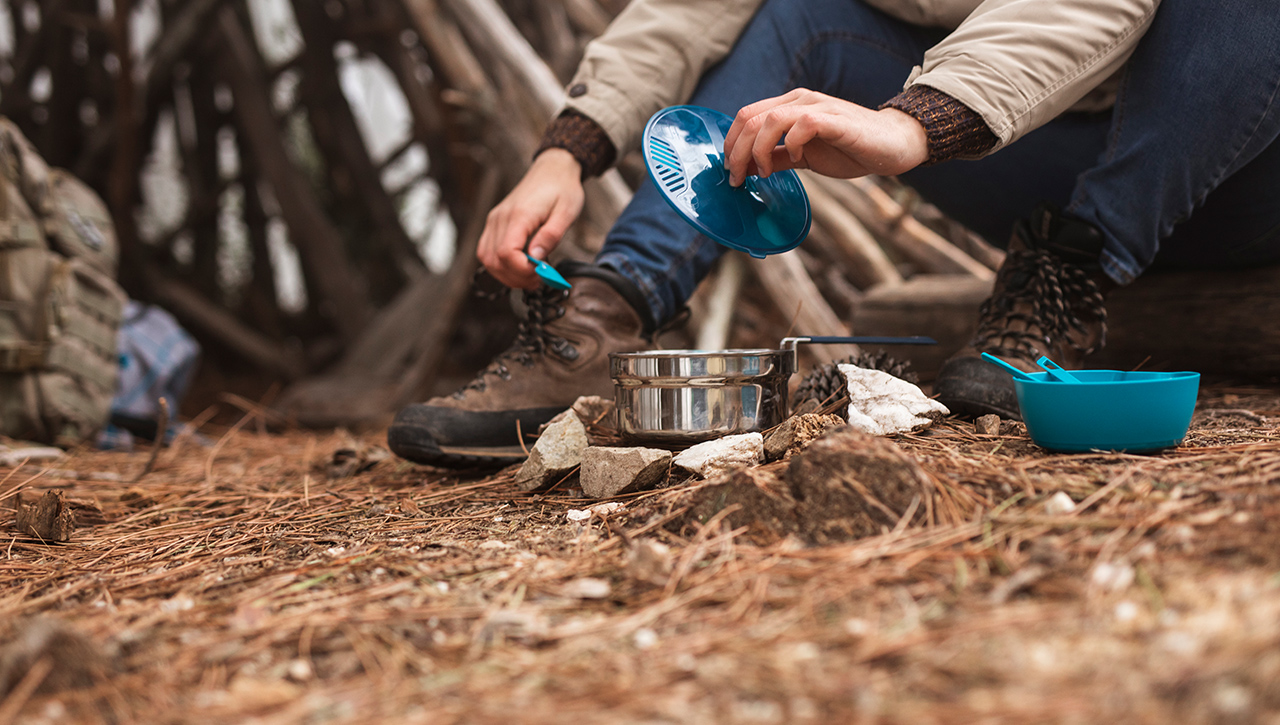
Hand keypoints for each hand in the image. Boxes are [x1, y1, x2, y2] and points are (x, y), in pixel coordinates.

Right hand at [476, 149, 584, 288]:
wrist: (552, 170)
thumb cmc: (563, 190)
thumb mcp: (567, 213)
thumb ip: (551, 236)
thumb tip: (536, 259)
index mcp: (519, 215)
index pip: (506, 253)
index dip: (521, 271)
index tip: (541, 275)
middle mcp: (500, 218)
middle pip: (494, 260)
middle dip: (515, 278)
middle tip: (538, 281)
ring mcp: (494, 220)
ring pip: (486, 258)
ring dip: (506, 275)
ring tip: (529, 277)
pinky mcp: (494, 223)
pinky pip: (486, 250)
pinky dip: (499, 265)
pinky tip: (518, 268)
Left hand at [723, 89, 928, 185]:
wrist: (892, 145)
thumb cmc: (849, 149)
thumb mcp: (803, 156)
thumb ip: (775, 158)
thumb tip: (746, 168)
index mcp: (789, 106)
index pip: (746, 115)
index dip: (731, 143)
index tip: (731, 170)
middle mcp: (800, 101)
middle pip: (751, 118)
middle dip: (737, 152)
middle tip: (737, 178)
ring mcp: (818, 107)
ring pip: (771, 119)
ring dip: (758, 150)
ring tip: (764, 172)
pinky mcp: (835, 119)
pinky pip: (802, 124)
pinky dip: (791, 144)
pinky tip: (796, 158)